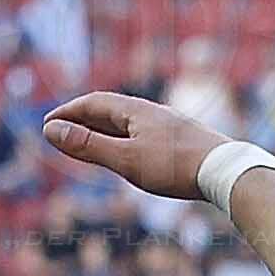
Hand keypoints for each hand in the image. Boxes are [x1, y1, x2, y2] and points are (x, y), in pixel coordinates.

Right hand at [43, 91, 238, 203]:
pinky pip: (143, 135)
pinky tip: (131, 154)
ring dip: (104, 131)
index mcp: (134, 110)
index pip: (93, 103)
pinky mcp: (181, 140)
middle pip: (109, 111)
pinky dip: (124, 141)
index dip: (68, 112)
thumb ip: (88, 146)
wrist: (226, 171)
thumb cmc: (175, 166)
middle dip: (83, 120)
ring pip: (128, 123)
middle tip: (62, 132)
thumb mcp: (125, 159)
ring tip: (90, 143)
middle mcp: (151, 111)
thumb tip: (50, 131)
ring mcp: (168, 125)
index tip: (48, 123)